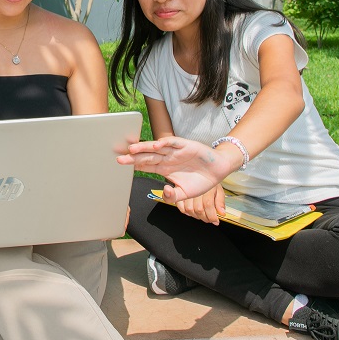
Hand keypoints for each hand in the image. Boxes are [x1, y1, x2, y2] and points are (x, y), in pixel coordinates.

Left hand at [117, 135, 240, 202]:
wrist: (218, 170)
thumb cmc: (201, 181)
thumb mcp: (185, 194)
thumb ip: (174, 196)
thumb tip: (165, 192)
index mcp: (164, 169)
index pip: (146, 166)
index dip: (134, 166)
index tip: (121, 167)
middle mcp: (167, 159)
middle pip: (147, 157)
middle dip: (133, 158)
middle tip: (119, 158)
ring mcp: (175, 152)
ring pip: (156, 149)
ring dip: (144, 148)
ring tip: (132, 149)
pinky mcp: (186, 146)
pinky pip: (173, 143)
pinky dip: (164, 143)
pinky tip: (155, 145)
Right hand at [177, 185, 225, 224]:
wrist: (199, 173)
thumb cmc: (209, 183)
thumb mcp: (219, 190)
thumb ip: (220, 202)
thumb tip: (222, 213)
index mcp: (206, 188)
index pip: (208, 205)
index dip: (212, 216)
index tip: (216, 221)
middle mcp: (196, 190)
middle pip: (199, 209)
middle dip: (205, 218)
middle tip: (210, 220)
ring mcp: (187, 192)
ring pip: (190, 210)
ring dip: (197, 216)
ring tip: (202, 216)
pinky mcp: (180, 195)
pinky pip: (181, 208)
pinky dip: (187, 212)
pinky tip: (193, 212)